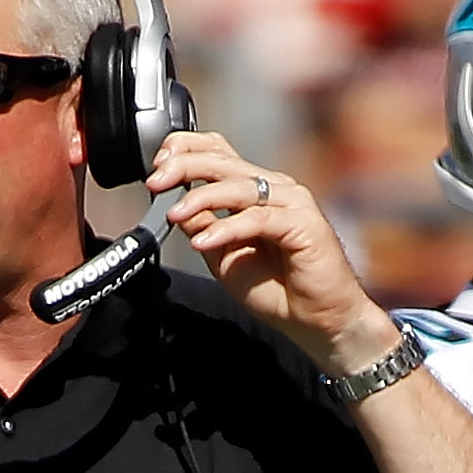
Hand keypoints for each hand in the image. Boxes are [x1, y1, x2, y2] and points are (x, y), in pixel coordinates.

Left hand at [147, 130, 401, 379]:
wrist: (317, 320)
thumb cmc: (276, 289)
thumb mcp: (225, 258)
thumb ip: (204, 228)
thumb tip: (174, 206)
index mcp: (255, 190)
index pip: (219, 152)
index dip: (187, 151)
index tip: (157, 169)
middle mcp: (274, 188)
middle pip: (224, 162)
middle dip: (185, 167)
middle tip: (155, 182)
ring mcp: (292, 202)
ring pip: (239, 187)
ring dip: (201, 198)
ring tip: (174, 215)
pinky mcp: (303, 224)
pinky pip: (258, 219)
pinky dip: (227, 228)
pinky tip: (203, 243)